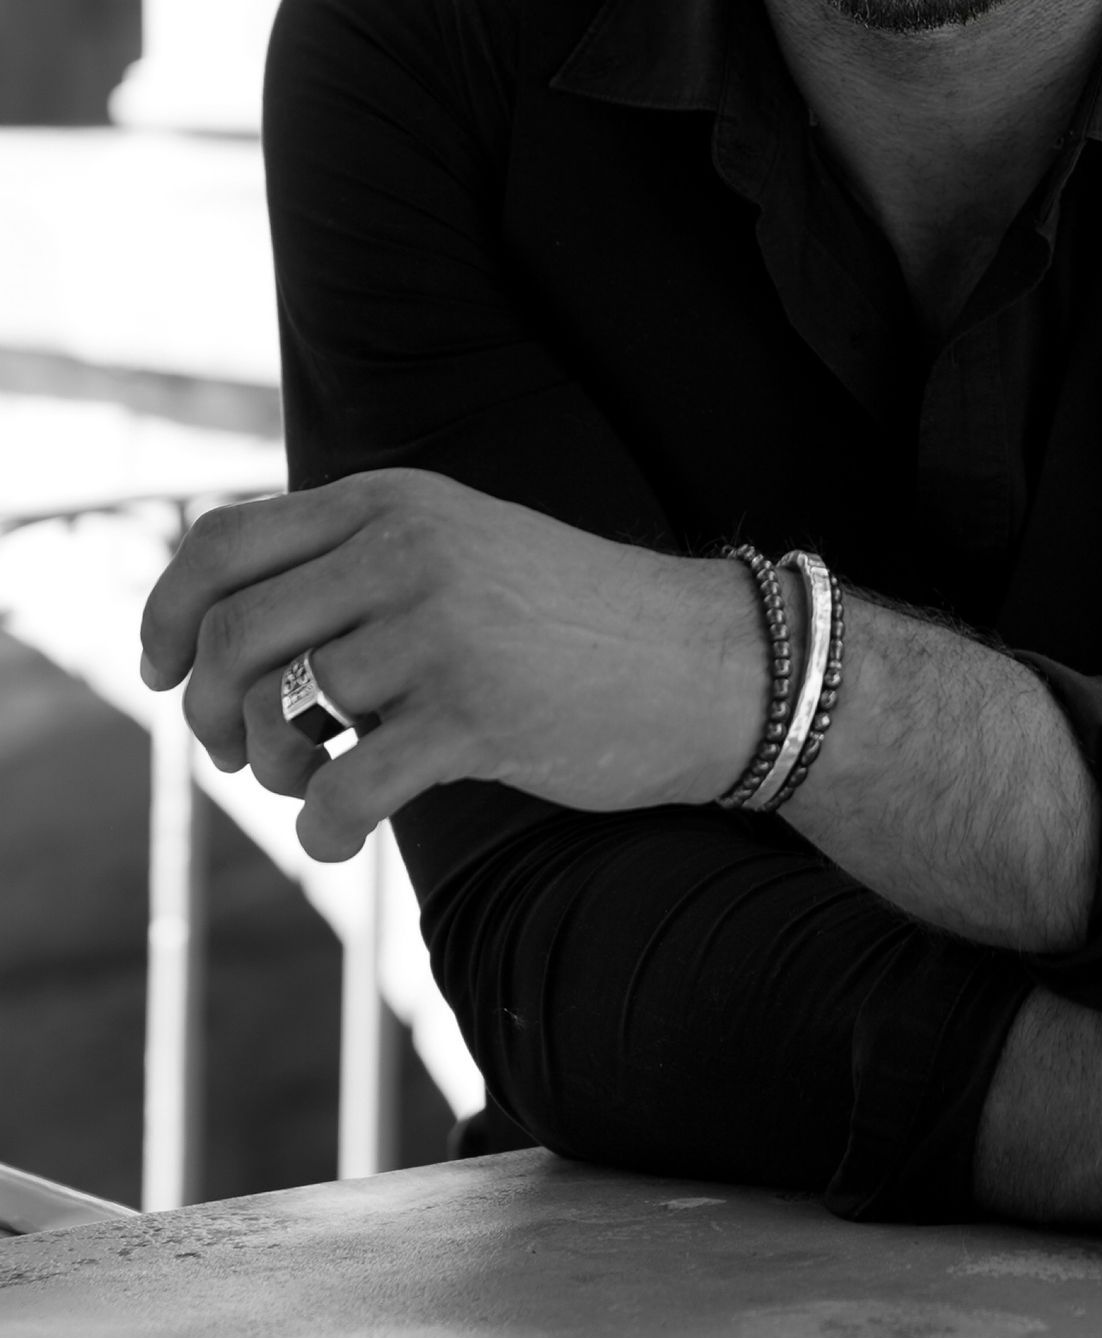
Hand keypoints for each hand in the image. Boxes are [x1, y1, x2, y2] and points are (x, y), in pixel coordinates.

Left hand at [139, 470, 763, 860]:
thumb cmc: (574, 622)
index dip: (166, 612)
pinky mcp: (474, 715)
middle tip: (239, 752)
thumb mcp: (461, 545)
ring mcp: (441, 629)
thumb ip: (358, 560)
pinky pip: (342, 791)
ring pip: (275, 710)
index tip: (156, 672)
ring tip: (310, 781)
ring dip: (270, 769)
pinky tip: (341, 836)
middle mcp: (407, 550)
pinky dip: (320, 830)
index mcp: (394, 501)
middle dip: (206, 711)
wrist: (710, 664)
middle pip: (230, 634)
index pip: (224, 542)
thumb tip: (224, 624)